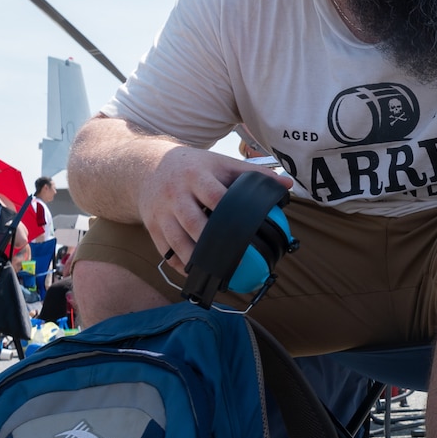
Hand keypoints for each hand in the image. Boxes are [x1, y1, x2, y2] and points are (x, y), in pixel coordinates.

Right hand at [139, 147, 291, 270]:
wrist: (149, 166)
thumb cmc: (195, 167)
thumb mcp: (221, 164)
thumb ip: (252, 175)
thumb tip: (287, 184)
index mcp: (196, 175)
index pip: (214, 196)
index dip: (230, 215)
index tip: (248, 232)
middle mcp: (175, 194)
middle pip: (193, 222)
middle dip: (214, 244)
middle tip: (237, 261)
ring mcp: (161, 212)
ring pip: (177, 241)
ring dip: (196, 260)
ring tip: (217, 272)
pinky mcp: (151, 226)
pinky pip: (165, 251)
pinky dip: (180, 265)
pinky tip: (197, 273)